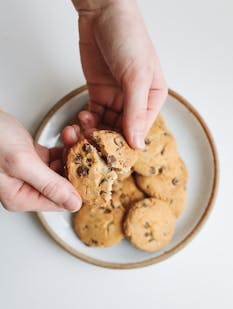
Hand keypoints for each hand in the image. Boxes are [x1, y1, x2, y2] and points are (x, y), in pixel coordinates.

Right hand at [0, 110, 81, 211]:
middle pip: (62, 185)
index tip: (91, 173)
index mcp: (21, 197)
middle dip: (75, 167)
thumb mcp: (21, 163)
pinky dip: (62, 147)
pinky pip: (53, 157)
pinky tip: (68, 137)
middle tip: (84, 151)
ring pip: (60, 169)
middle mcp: (25, 188)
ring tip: (74, 138)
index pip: (59, 202)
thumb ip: (49, 184)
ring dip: (70, 154)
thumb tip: (73, 204)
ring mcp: (28, 173)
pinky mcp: (29, 157)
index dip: (77, 188)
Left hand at [71, 0, 166, 147]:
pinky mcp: (99, 94)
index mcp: (152, 98)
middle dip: (107, 139)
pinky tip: (82, 120)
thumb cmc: (128, 37)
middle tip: (92, 145)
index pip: (141, 130)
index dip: (126, 144)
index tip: (111, 154)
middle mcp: (135, 102)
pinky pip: (94, 115)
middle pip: (122, 131)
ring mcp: (116, 98)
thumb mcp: (136, 76)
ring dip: (94, 132)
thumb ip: (136, 111)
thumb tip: (137, 143)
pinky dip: (87, 121)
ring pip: (106, 126)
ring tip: (84, 130)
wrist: (103, 13)